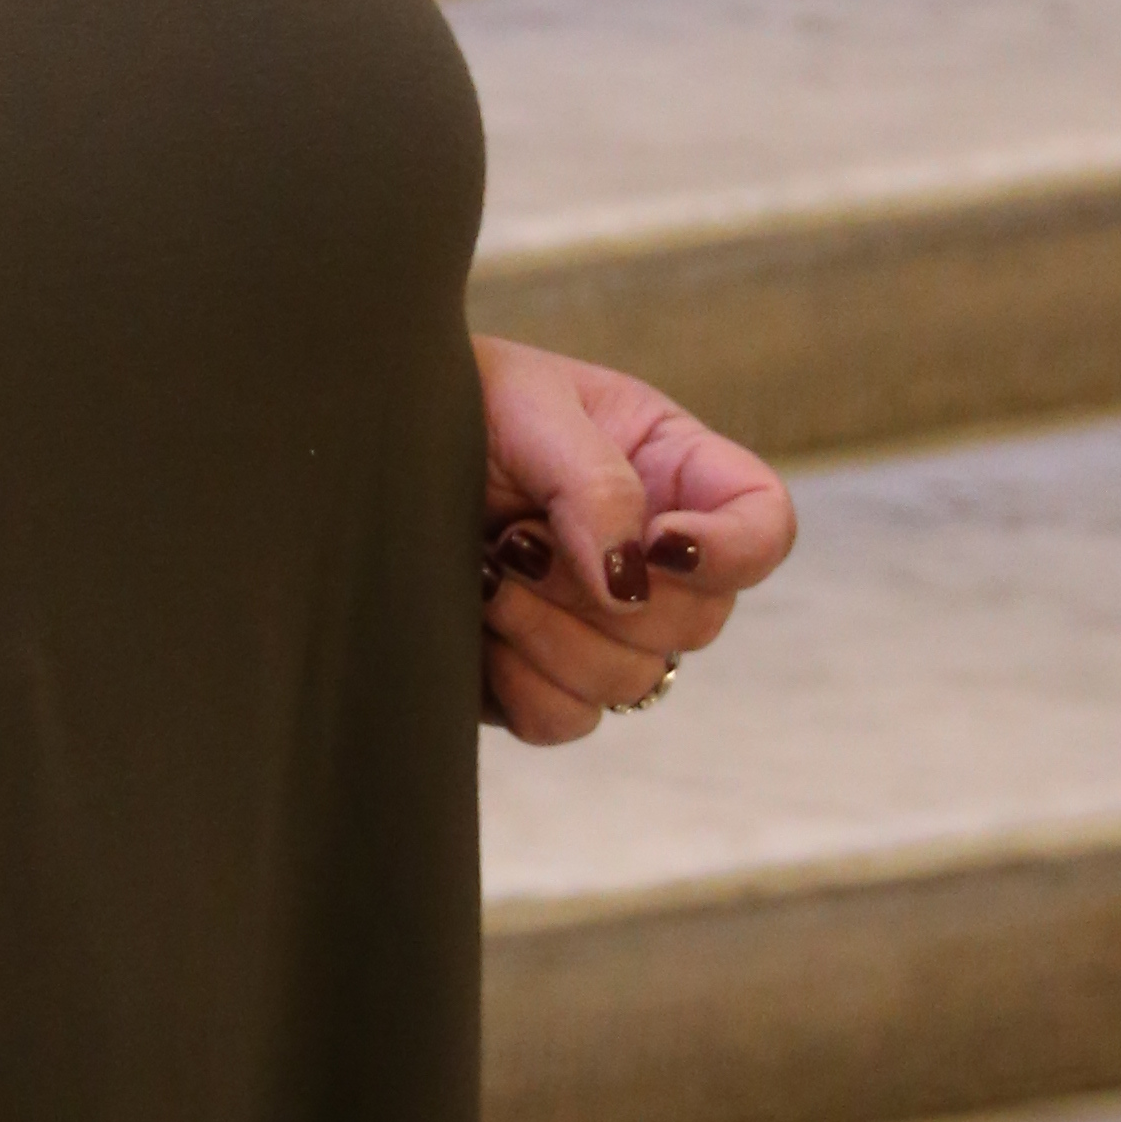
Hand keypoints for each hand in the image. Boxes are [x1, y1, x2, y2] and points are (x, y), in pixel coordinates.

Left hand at [472, 334, 794, 748]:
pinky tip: (476, 627)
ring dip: (551, 631)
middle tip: (516, 539)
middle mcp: (653, 558)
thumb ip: (594, 481)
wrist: (356, 449)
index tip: (660, 542)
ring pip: (631, 680)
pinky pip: (566, 719)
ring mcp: (601, 627)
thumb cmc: (456, 402)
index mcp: (674, 471)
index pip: (763, 527)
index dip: (734, 550)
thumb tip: (631, 578)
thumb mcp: (530, 405)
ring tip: (486, 570)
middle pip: (698, 620)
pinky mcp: (539, 679)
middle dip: (600, 591)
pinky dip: (521, 682)